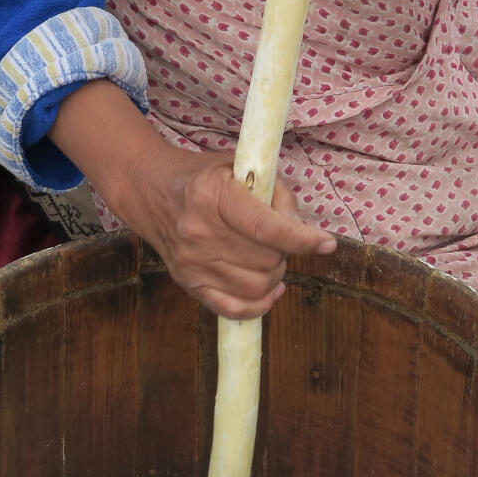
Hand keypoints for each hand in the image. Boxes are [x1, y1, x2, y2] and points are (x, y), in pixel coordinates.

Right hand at [122, 145, 335, 320]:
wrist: (151, 191)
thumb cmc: (204, 177)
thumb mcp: (239, 167)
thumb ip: (275, 193)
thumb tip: (302, 230)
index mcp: (212, 195)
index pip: (265, 228)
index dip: (302, 239)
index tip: (326, 243)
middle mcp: (198, 232)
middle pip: (266, 260)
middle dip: (286, 251)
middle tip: (281, 238)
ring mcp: (191, 262)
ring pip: (256, 287)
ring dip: (275, 275)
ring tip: (270, 257)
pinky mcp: (188, 283)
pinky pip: (233, 309)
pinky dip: (259, 304)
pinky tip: (270, 289)